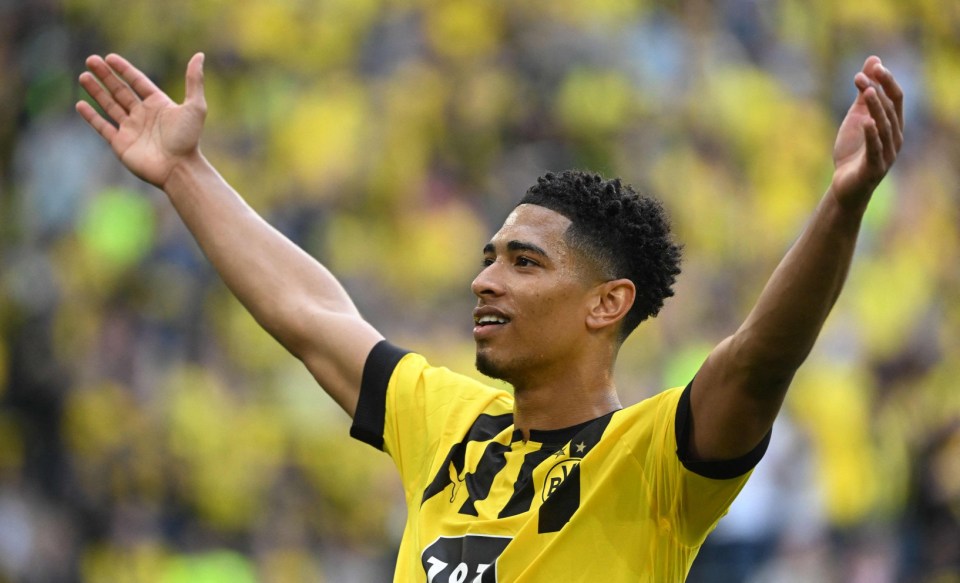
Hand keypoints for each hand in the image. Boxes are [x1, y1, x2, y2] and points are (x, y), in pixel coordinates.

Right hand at [76, 53, 206, 188]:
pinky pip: (103, 127)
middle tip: (91, 60)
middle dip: (105, 76)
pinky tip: (80, 105)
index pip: (138, 82)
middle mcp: (143, 115)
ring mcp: (131, 129)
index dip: (124, 70)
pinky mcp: (121, 144)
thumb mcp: (195, 107)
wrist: (179, 168)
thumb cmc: (188, 139)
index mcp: (158, 105)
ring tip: (83, 76)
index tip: (110, 58)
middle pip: (120, 91)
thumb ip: (194, 81)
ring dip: (96, 91)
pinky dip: (91, 117)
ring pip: (109, 106)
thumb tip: (199, 55)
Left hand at [830, 56, 903, 211]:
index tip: (874, 66)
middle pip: (891, 110)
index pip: (895, 98)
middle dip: (877, 91)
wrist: (844, 185)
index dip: (886, 81)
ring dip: (876, 109)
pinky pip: (875, 149)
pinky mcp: (874, 168)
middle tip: (864, 75)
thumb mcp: (857, 117)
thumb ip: (865, 93)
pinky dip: (872, 135)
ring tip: (866, 92)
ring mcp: (887, 154)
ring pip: (884, 127)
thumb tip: (873, 61)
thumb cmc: (853, 151)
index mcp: (893, 125)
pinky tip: (867, 122)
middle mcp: (895, 138)